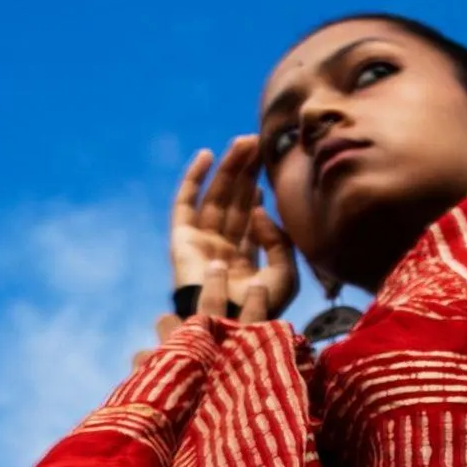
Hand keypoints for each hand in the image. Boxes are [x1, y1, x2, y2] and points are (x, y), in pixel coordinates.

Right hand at [169, 137, 297, 323]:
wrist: (231, 325)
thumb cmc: (261, 309)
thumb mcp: (285, 275)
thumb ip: (279, 241)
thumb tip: (258, 211)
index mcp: (245, 262)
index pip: (250, 220)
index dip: (257, 192)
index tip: (268, 168)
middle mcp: (222, 250)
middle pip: (234, 203)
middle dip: (246, 172)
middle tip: (258, 142)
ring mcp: (200, 245)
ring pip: (214, 197)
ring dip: (228, 168)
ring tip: (243, 142)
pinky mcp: (181, 240)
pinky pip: (184, 204)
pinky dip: (193, 179)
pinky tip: (207, 155)